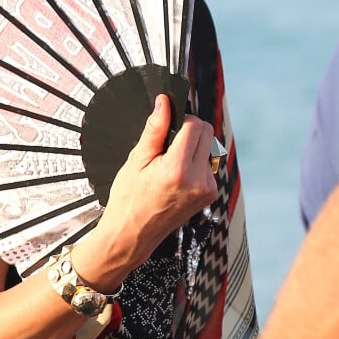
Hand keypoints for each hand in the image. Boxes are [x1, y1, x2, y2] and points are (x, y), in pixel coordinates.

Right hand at [82, 94, 217, 278]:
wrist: (132, 235)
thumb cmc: (128, 199)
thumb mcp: (136, 160)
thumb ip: (155, 129)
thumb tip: (164, 102)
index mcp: (178, 170)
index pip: (195, 125)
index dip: (180, 118)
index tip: (167, 123)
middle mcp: (198, 180)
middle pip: (206, 132)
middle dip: (188, 130)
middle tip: (165, 144)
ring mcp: (207, 189)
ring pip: (209, 146)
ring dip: (193, 146)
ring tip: (168, 162)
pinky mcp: (210, 194)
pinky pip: (208, 163)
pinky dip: (195, 161)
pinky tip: (176, 174)